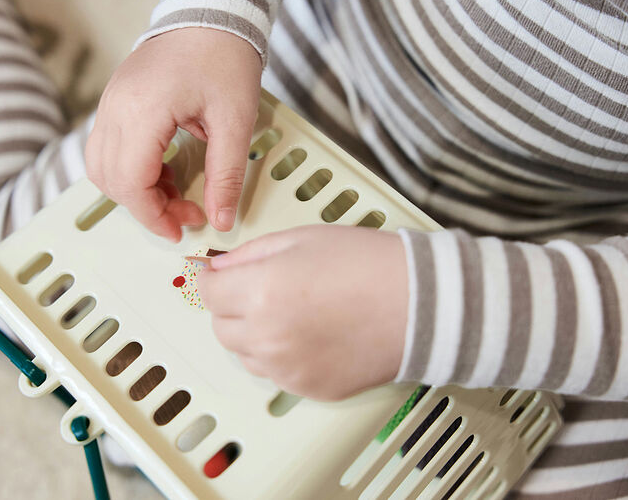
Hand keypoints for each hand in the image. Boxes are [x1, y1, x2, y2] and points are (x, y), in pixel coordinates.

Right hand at [85, 28, 262, 241]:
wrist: (212, 10)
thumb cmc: (225, 56)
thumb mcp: (236, 120)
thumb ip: (227, 174)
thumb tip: (220, 220)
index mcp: (143, 111)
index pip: (130, 183)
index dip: (153, 216)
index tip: (182, 230)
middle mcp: (115, 107)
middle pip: (111, 179)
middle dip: (146, 207)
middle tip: (187, 214)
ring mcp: (110, 101)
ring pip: (102, 166)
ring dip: (134, 189)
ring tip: (176, 192)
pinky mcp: (115, 99)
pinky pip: (108, 146)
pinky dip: (131, 168)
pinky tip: (165, 169)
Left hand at [196, 225, 408, 400]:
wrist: (420, 304)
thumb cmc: (368, 264)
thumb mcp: (301, 238)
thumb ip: (250, 253)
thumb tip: (220, 267)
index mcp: (259, 292)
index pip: (207, 292)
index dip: (213, 279)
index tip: (222, 275)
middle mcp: (266, 337)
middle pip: (220, 327)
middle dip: (230, 307)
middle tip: (260, 289)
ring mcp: (286, 369)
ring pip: (245, 354)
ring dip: (252, 334)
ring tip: (289, 312)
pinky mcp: (307, 389)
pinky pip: (275, 374)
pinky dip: (280, 357)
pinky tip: (308, 335)